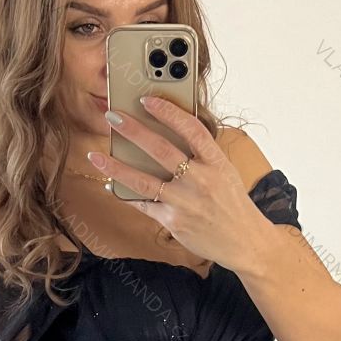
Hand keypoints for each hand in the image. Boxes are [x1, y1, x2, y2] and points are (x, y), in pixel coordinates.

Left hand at [89, 97, 259, 271]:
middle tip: (113, 118)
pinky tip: (111, 184)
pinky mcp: (173, 222)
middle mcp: (200, 180)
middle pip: (161, 150)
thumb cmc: (232, 203)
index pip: (191, 128)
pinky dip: (125, 194)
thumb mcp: (225, 172)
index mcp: (216, 162)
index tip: (147, 100)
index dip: (167, 111)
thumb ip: (202, 154)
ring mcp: (185, 202)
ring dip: (116, 166)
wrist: (244, 241)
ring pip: (143, 180)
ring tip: (96, 155)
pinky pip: (143, 204)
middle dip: (133, 131)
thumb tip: (168, 135)